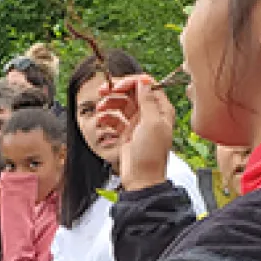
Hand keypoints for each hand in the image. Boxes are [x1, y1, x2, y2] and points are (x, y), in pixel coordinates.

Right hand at [96, 73, 174, 190]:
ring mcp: (138, 123)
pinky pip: (115, 119)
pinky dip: (107, 117)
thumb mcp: (151, 124)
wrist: (141, 179)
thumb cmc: (150, 154)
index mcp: (161, 110)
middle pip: (132, 93)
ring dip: (109, 104)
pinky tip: (101, 120)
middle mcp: (150, 114)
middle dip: (116, 91)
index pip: (147, 85)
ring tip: (99, 109)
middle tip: (101, 91)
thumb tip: (144, 81)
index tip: (117, 86)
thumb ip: (148, 101)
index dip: (131, 83)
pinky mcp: (127, 133)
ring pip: (121, 105)